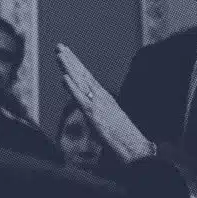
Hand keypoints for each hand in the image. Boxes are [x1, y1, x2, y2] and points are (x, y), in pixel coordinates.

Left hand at [56, 44, 153, 162]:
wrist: (137, 151)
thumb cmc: (123, 140)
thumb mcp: (107, 122)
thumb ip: (96, 113)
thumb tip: (86, 108)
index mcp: (104, 99)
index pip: (88, 78)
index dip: (76, 64)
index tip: (66, 52)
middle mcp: (101, 98)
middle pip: (83, 75)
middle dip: (71, 60)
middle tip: (59, 46)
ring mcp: (98, 105)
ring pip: (81, 82)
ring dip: (69, 67)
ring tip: (59, 54)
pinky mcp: (95, 116)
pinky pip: (81, 100)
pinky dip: (73, 88)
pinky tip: (64, 78)